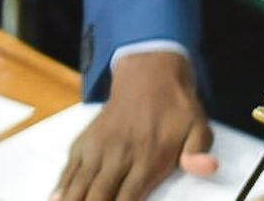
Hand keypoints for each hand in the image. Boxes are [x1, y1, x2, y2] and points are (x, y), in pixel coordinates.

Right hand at [53, 53, 215, 200]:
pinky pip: (67, 171)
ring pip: (77, 187)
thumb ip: (198, 151)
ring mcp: (98, 148)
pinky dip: (60, 189)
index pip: (127, 198)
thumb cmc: (176, 108)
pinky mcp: (84, 142)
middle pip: (97, 197)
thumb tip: (207, 168)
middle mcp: (119, 155)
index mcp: (148, 157)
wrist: (149, 74)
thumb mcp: (198, 126)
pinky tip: (55, 199)